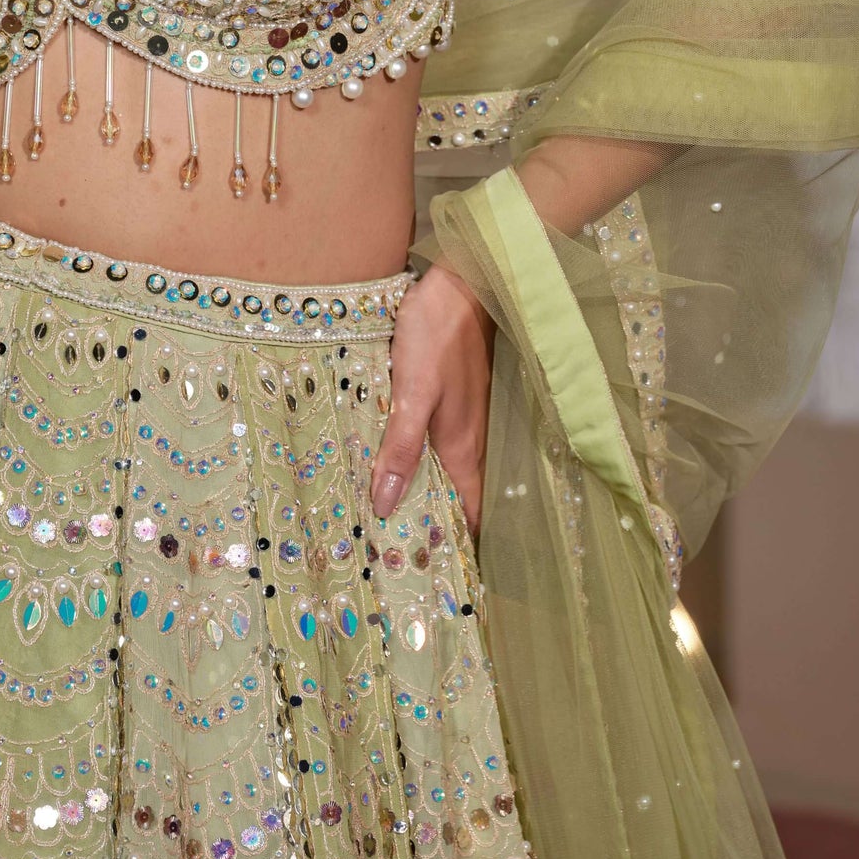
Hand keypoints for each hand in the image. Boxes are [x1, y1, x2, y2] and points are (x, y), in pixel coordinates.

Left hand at [370, 262, 496, 535]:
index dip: (456, 546)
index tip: (435, 574)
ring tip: (400, 521)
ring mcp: (467, 417)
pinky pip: (444, 445)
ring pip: (452, 471)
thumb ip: (401, 447)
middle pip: (461, 497)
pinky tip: (403, 463)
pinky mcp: (456, 398)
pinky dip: (429, 464)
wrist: (462, 283)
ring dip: (433, 496)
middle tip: (407, 557)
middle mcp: (471, 438)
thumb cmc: (437, 336)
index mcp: (463, 446)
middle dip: (440, 527)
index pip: (468, 513)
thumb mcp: (412, 393)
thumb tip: (387, 505)